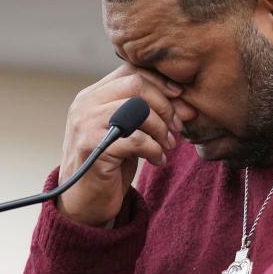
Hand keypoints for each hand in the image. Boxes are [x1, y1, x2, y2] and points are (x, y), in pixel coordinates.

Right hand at [58, 64, 191, 225]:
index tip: (180, 98)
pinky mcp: (93, 148)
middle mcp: (85, 105)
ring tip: (168, 145)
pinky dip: (155, 150)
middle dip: (164, 104)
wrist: (85, 202)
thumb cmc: (110, 164)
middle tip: (178, 126)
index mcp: (92, 96)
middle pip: (136, 84)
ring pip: (138, 109)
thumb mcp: (128, 132)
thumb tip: (188, 105)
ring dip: (161, 129)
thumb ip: (147, 113)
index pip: (130, 71)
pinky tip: (158, 161)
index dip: (160, 82)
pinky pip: (137, 140)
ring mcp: (86, 125)